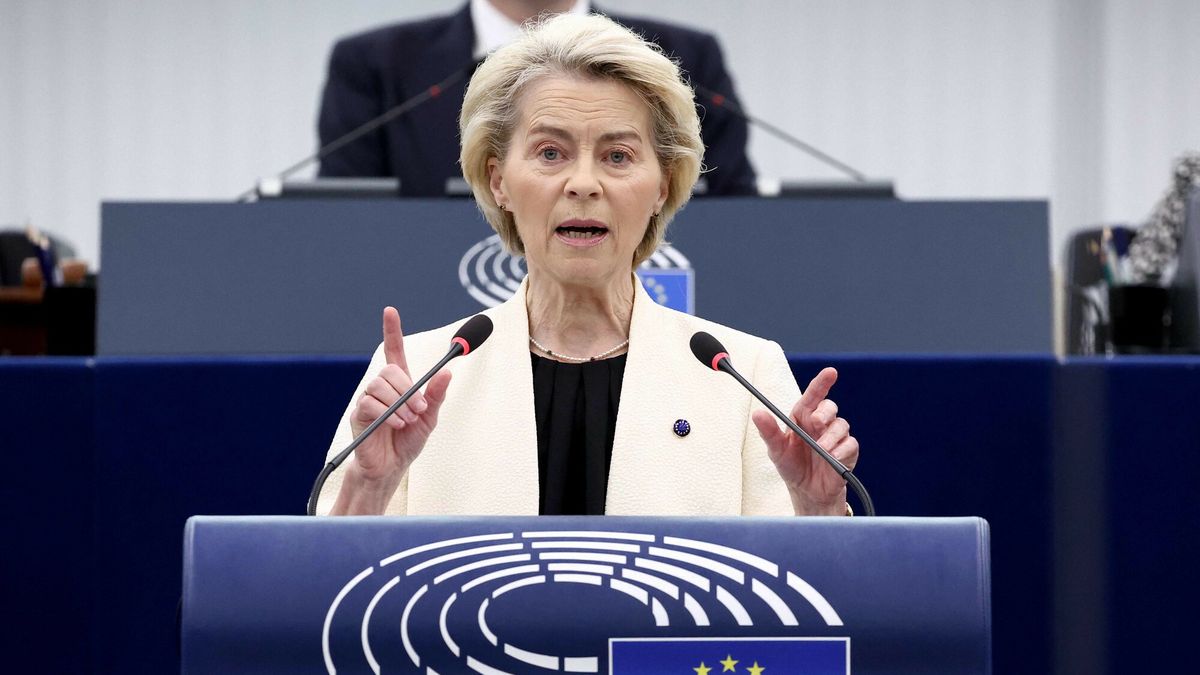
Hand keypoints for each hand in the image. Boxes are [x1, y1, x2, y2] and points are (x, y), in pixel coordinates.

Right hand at [333, 307, 451, 512]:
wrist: (391, 467)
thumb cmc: (408, 442)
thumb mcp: (429, 419)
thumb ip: (436, 396)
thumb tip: (448, 373)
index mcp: (400, 385)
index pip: (394, 351)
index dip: (392, 331)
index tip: (390, 311)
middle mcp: (382, 388)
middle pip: (390, 369)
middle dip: (408, 389)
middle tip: (419, 410)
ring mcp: (368, 400)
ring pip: (380, 385)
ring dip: (399, 402)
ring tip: (408, 420)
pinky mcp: (359, 415)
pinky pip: (370, 403)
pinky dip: (388, 413)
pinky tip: (396, 424)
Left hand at [752, 367, 858, 514]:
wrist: (808, 493)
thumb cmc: (791, 467)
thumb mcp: (776, 451)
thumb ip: (768, 432)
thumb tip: (757, 413)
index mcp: (802, 419)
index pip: (812, 396)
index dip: (822, 382)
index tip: (831, 373)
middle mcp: (820, 424)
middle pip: (829, 407)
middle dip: (824, 413)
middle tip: (816, 424)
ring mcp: (835, 437)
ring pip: (841, 424)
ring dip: (831, 436)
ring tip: (822, 451)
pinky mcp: (847, 451)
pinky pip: (850, 443)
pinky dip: (842, 450)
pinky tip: (833, 459)